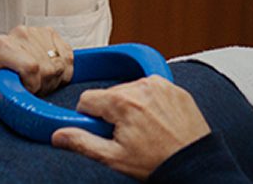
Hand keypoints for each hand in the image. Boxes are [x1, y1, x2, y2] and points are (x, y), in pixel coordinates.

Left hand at [0, 26, 73, 107]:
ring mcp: (38, 32)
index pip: (31, 67)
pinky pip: (68, 57)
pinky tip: (48, 73)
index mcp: (1, 46)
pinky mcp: (52, 34)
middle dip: (42, 85)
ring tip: (38, 81)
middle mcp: (20, 34)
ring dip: (53, 79)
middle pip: (46, 68)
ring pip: (59, 63)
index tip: (26, 91)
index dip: (32, 85)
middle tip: (31, 89)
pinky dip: (63, 70)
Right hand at [51, 76, 210, 179]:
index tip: (100, 130)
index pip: (88, 99)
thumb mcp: (113, 158)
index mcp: (123, 102)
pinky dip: (151, 103)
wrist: (194, 165)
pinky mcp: (176, 89)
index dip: (89, 117)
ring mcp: (162, 86)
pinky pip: (153, 90)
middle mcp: (143, 87)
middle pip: (111, 94)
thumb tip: (58, 135)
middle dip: (113, 113)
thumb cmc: (156, 163)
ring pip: (131, 91)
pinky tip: (158, 123)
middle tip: (127, 135)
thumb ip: (82, 142)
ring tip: (145, 130)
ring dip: (132, 106)